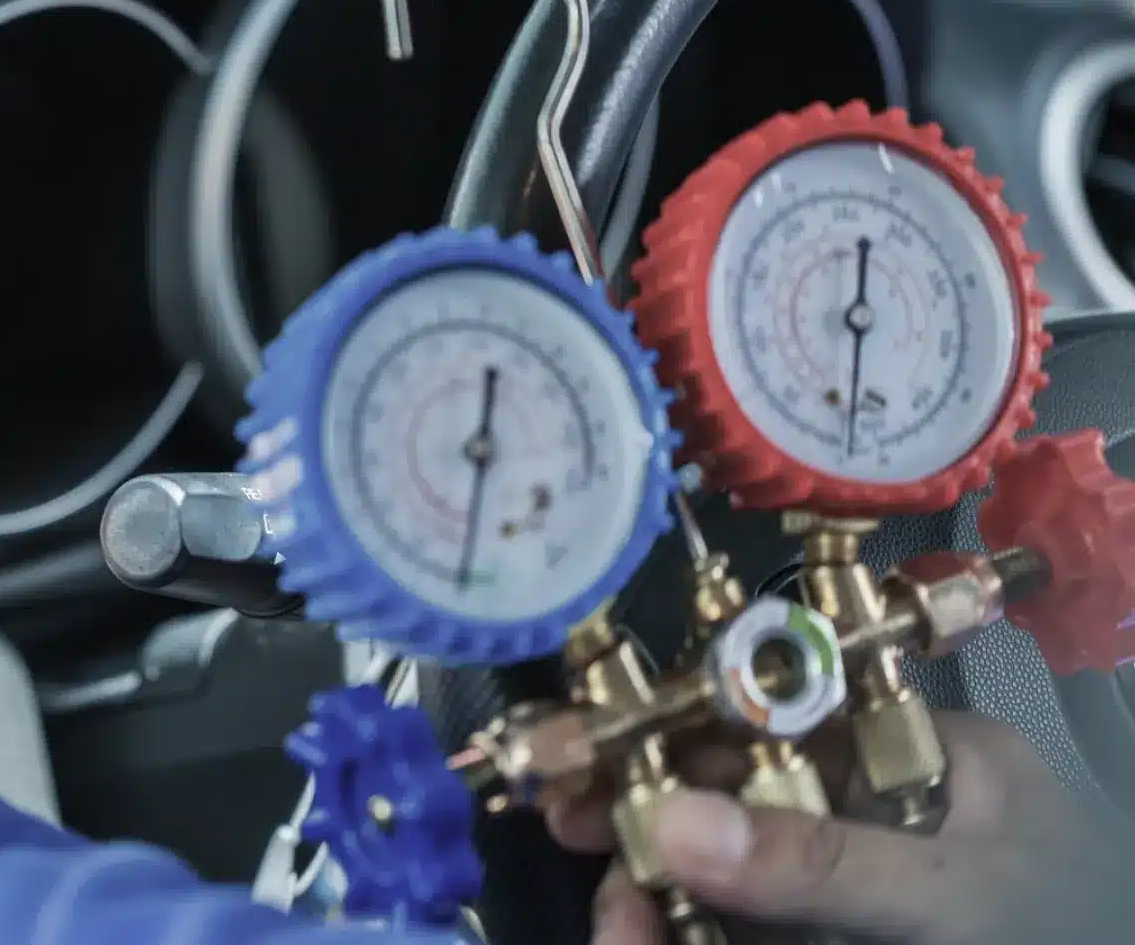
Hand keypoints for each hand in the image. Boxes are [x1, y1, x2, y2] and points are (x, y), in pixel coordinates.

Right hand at [547, 713, 1125, 942]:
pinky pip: (750, 927)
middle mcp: (889, 809)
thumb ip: (822, 861)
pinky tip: (642, 940)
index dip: (686, 722)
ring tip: (613, 928)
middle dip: (650, 814)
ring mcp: (868, 889)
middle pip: (740, 790)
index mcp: (932, 755)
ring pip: (733, 869)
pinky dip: (691, 932)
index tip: (599, 742)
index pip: (786, 710)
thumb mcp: (955, 896)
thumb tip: (670, 823)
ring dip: (656, 891)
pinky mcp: (842, 940)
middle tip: (564, 827)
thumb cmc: (1067, 929)